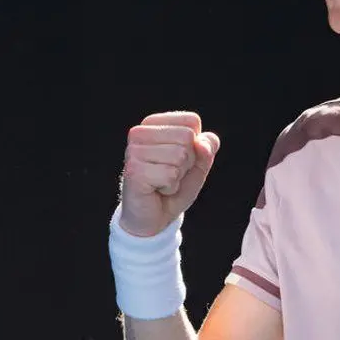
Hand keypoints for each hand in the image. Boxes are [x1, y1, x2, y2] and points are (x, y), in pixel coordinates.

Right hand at [118, 111, 219, 236]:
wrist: (154, 219)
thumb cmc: (174, 186)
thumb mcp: (198, 164)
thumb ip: (207, 147)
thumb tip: (202, 142)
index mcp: (153, 123)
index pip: (191, 121)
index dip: (195, 145)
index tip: (178, 160)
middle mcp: (139, 132)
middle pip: (187, 137)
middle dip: (187, 162)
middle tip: (170, 174)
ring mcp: (133, 151)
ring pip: (180, 155)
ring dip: (178, 176)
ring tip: (163, 182)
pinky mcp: (133, 171)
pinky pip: (170, 175)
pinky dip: (171, 187)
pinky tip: (157, 190)